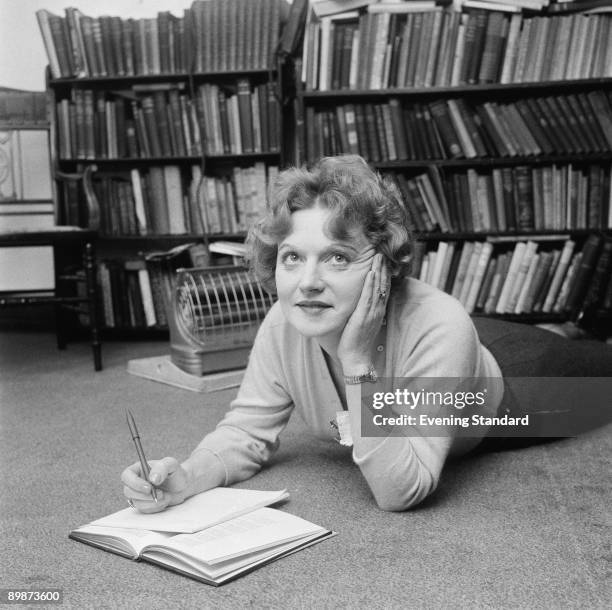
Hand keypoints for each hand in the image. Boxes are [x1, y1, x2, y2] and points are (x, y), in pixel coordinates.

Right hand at [121, 457, 190, 513]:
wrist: (183, 486)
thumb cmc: (176, 472)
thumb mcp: (171, 464)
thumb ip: (162, 467)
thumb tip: (152, 478)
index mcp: (138, 469)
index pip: (126, 476)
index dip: (134, 483)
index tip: (148, 488)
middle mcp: (135, 482)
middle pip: (128, 491)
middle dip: (145, 496)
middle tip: (161, 493)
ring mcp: (138, 494)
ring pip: (136, 503)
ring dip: (153, 502)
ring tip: (166, 496)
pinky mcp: (144, 504)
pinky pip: (144, 510)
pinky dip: (156, 507)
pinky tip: (165, 500)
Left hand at [337, 253, 389, 374]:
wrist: (356, 358)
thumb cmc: (356, 341)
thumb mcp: (361, 322)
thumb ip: (362, 310)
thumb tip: (357, 301)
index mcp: (378, 311)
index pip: (384, 288)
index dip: (384, 274)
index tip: (383, 260)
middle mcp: (378, 310)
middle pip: (384, 285)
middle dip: (383, 268)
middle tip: (382, 253)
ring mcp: (372, 313)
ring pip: (378, 288)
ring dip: (379, 271)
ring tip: (378, 257)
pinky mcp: (364, 316)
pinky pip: (369, 297)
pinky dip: (371, 284)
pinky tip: (371, 273)